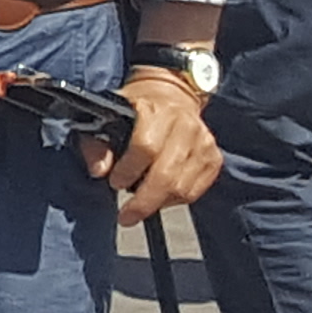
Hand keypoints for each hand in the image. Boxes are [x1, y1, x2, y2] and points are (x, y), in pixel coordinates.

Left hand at [99, 66, 223, 220]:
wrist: (172, 96)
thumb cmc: (133, 110)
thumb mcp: (107, 116)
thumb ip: (97, 144)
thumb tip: (98, 171)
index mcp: (156, 111)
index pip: (145, 146)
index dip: (128, 170)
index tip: (114, 184)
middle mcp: (185, 125)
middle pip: (167, 174)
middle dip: (144, 201)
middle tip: (126, 216)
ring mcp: (204, 142)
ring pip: (183, 187)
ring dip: (158, 203)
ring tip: (140, 204)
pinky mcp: (214, 158)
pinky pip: (195, 191)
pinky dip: (175, 200)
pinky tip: (160, 196)